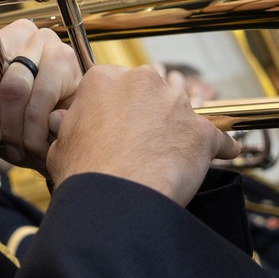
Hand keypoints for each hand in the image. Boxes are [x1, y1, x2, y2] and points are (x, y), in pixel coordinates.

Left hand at [0, 0, 84, 170]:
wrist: (63, 149)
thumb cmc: (19, 131)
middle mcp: (18, 33)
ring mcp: (45, 43)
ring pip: (11, 86)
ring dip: (12, 125)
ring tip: (20, 139)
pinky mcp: (66, 61)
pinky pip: (36, 97)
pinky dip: (33, 128)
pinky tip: (41, 136)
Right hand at [46, 63, 240, 207]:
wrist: (117, 198)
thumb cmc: (85, 173)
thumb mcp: (60, 145)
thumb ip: (68, 127)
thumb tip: (63, 123)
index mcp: (104, 79)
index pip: (114, 84)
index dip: (114, 106)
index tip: (115, 124)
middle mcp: (142, 81)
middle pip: (149, 91)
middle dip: (147, 112)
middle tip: (138, 141)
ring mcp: (175, 103)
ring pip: (180, 112)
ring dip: (176, 129)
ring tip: (168, 157)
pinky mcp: (202, 130)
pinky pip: (217, 137)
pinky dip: (217, 149)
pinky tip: (218, 158)